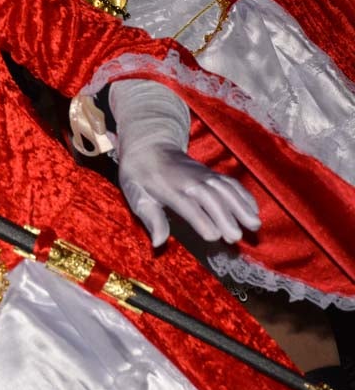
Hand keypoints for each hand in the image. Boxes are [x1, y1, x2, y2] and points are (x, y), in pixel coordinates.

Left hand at [119, 142, 260, 246]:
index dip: (201, 220)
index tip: (213, 237)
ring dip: (241, 206)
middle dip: (225, 216)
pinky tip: (254, 211)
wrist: (148, 146)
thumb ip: (151, 218)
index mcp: (168, 187)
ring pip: (226, 189)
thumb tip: (158, 243)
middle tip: (236, 238)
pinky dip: (244, 195)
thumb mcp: (136, 195)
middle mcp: (189, 180)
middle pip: (211, 198)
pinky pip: (231, 183)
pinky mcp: (211, 173)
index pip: (187, 205)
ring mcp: (203, 175)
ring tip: (254, 225)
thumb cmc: (138, 175)